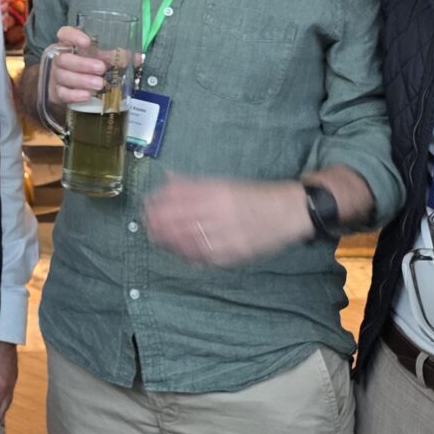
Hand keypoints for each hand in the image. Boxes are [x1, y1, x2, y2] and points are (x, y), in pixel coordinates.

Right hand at [44, 28, 107, 106]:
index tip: (87, 42)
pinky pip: (62, 93)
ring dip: (82, 80)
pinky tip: (87, 96)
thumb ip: (114, 56)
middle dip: (83, 64)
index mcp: (69, 44)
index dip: (73, 36)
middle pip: (64, 59)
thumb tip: (137, 58)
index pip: (64, 34)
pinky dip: (74, 95)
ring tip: (99, 84)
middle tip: (101, 68)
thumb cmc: (84, 66)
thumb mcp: (97, 57)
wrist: (65, 87)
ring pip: (63, 76)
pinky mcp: (57, 92)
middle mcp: (60, 58)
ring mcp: (56, 75)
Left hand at [143, 176, 312, 266]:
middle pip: (180, 220)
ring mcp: (227, 234)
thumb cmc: (254, 196)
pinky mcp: (234, 252)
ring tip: (157, 238)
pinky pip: (205, 256)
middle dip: (159, 224)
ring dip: (170, 240)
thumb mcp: (223, 183)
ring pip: (189, 240)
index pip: (179, 198)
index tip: (146, 206)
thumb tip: (167, 177)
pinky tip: (178, 251)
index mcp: (217, 192)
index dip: (159, 204)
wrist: (288, 212)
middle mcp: (220, 212)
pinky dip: (188, 254)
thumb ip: (193, 183)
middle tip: (146, 225)